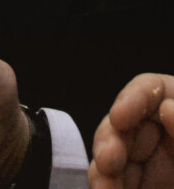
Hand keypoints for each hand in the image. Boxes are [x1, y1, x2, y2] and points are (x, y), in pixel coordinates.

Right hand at [88, 73, 173, 188]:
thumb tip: (169, 108)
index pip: (152, 89)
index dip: (132, 99)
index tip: (119, 117)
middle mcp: (165, 138)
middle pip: (123, 125)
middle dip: (108, 141)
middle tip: (108, 161)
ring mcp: (154, 169)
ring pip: (112, 157)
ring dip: (102, 170)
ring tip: (103, 187)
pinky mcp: (143, 186)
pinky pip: (115, 183)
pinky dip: (105, 185)